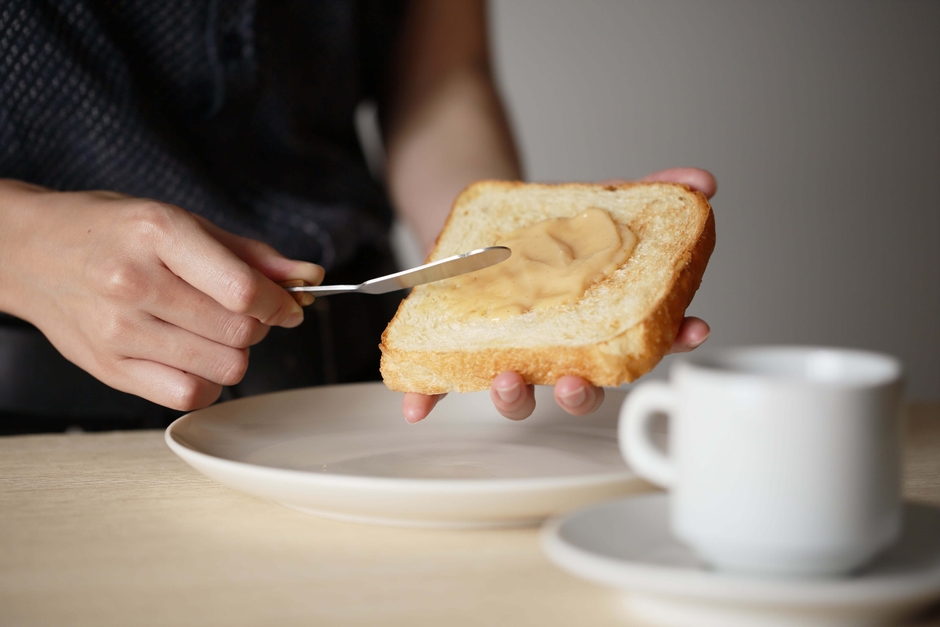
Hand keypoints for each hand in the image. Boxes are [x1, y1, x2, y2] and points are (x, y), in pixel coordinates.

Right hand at [0, 181, 323, 409]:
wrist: (30, 252)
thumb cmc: (108, 231)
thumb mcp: (180, 221)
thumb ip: (249, 253)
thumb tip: (306, 275)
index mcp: (158, 235)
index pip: (242, 290)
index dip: (280, 303)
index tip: (288, 305)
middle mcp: (135, 284)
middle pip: (239, 333)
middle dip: (259, 326)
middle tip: (245, 313)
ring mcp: (119, 331)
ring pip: (224, 368)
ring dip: (236, 353)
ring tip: (214, 331)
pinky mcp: (110, 369)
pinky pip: (189, 395)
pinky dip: (208, 382)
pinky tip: (195, 357)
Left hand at [400, 167, 715, 422]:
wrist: (483, 228)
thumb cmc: (547, 233)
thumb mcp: (595, 204)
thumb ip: (647, 192)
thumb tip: (701, 181)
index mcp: (594, 325)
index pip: (641, 343)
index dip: (669, 341)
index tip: (690, 330)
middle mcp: (556, 352)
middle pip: (578, 388)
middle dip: (579, 394)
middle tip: (575, 382)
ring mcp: (510, 355)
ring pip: (518, 393)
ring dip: (514, 397)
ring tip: (507, 378)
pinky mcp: (460, 350)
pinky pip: (443, 383)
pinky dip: (427, 396)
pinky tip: (415, 406)